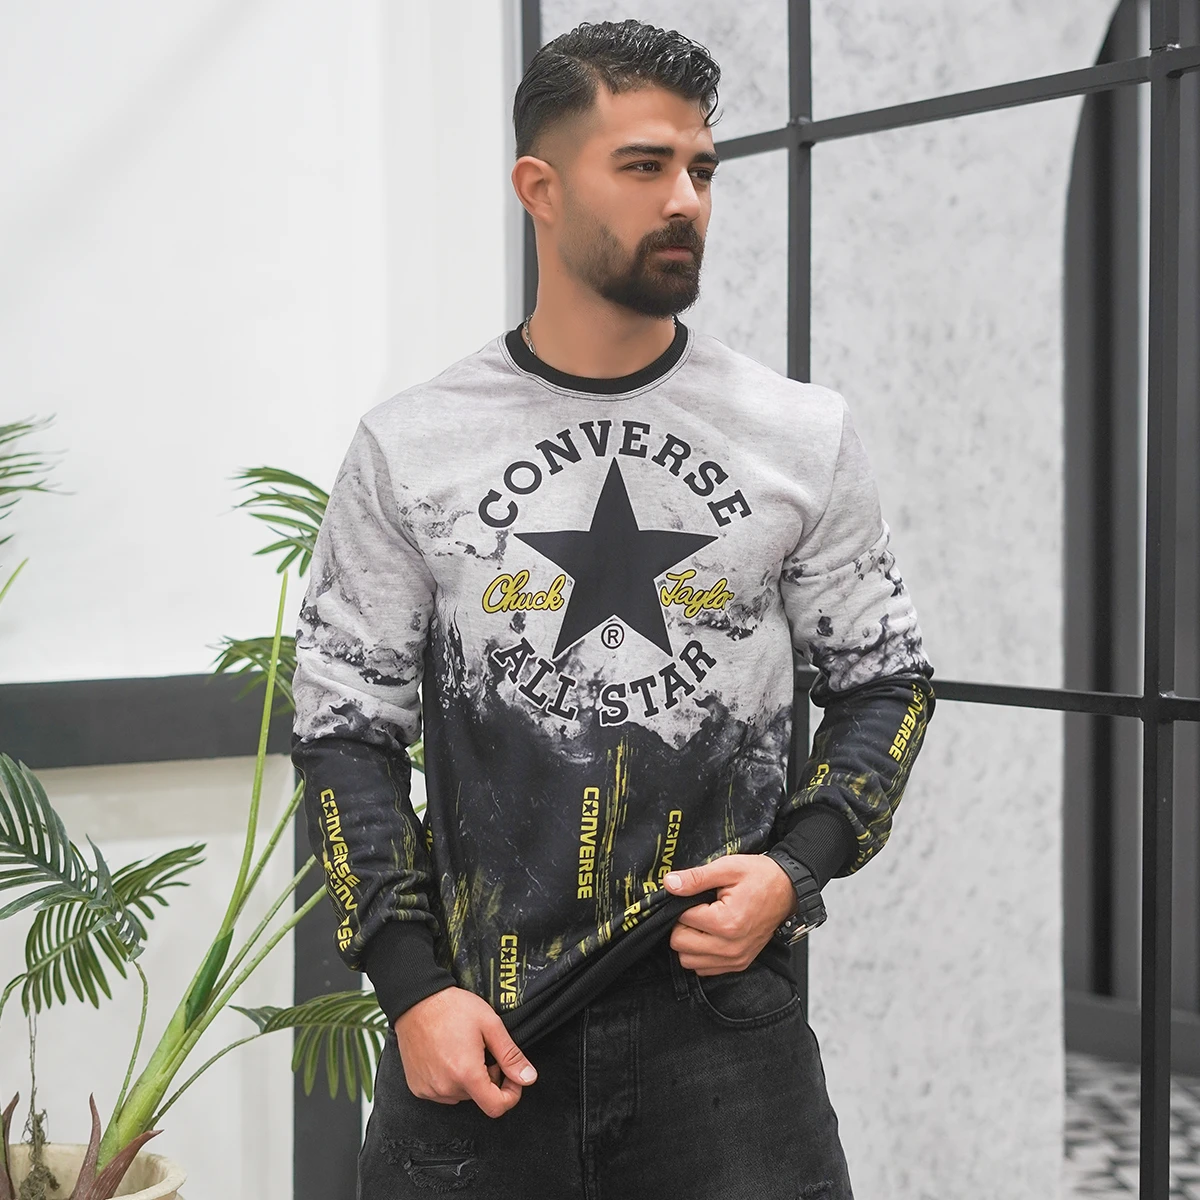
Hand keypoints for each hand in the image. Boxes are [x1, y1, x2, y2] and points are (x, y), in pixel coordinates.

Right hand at [393, 986, 537, 1117]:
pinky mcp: (417, 1087)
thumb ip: (511, 1055)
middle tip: (484, 1052)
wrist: (416, 1000)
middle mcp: (446, 1088)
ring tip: (464, 1051)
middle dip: (489, 1080)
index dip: (511, 1094)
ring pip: (461, 1096)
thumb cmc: (452, 1008)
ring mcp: (429, 1090)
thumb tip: (529, 1079)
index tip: (510, 1076)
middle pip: (479, 1098)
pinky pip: (442, 1093)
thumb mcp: (490, 1024)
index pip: (496, 1107)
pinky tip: (447, 1056)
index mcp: (466, 1074)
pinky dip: (450, 1080)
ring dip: (468, 1080)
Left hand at [664, 853, 797, 974]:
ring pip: (688, 961)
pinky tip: (710, 935)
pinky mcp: (739, 964)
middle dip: (682, 925)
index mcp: (726, 922)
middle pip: (680, 944)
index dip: (683, 905)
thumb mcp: (727, 867)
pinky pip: (704, 969)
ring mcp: (735, 959)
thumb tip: (670, 884)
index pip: (681, 920)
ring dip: (689, 942)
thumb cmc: (760, 877)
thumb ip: (696, 878)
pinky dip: (700, 954)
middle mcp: (730, 947)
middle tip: (698, 909)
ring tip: (704, 922)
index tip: (697, 897)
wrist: (787, 890)